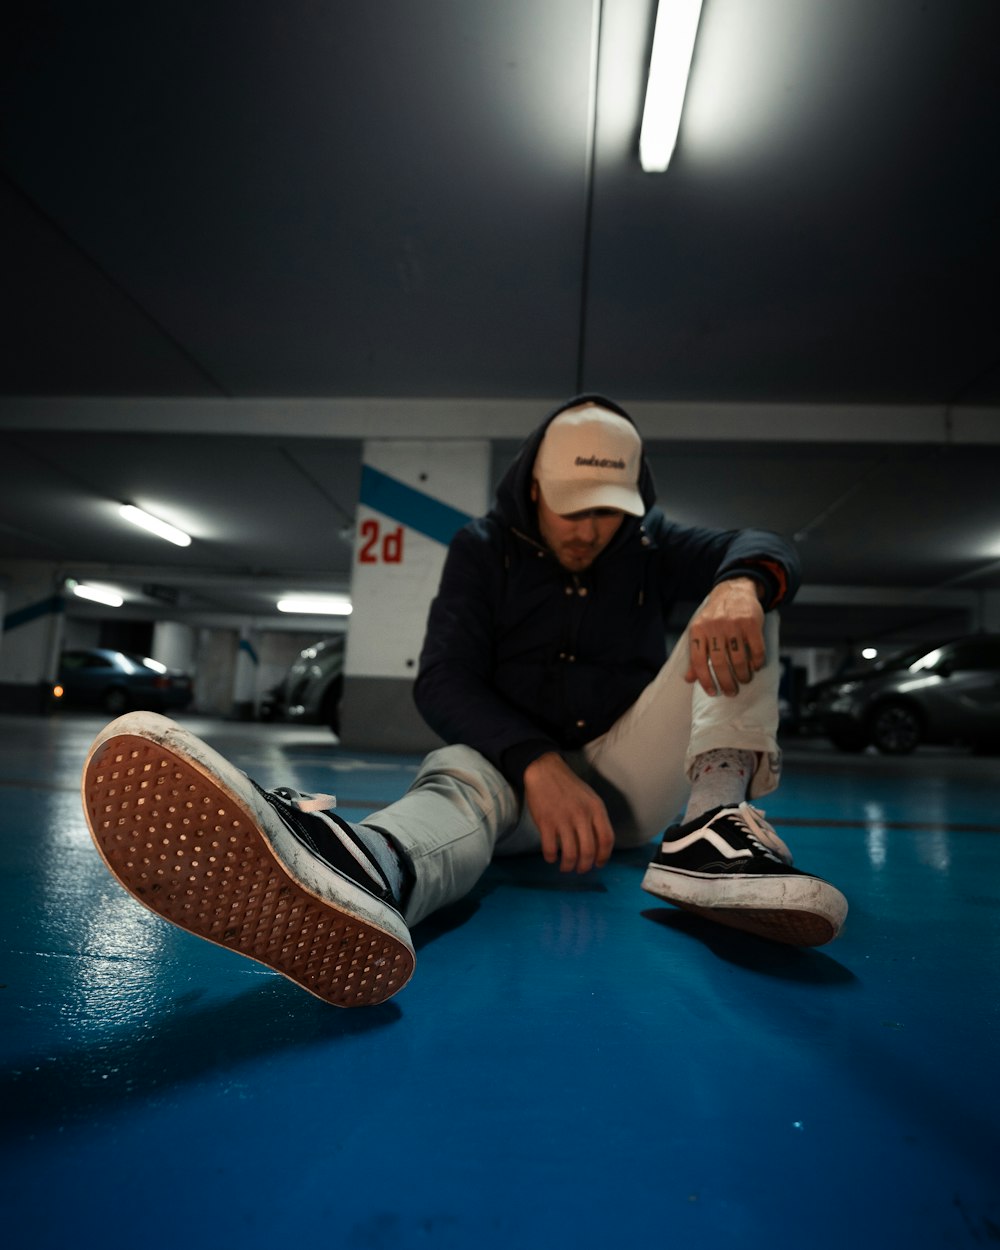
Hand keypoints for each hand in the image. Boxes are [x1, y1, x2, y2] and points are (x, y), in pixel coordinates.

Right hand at [522, 752, 613, 873]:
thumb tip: (599, 845)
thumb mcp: (590, 798)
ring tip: (566, 867)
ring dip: (568, 866)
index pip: (607, 839)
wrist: (545, 771)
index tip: (599, 864)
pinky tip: (551, 857)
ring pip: (570, 854)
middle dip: (585, 866)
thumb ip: (596, 819)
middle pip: (589, 850)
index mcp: (596, 809)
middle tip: (581, 869)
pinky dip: (551, 858)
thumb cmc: (569, 787)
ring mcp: (563, 819)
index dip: (604, 856)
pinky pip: (550, 849)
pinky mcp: (545, 822)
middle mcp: (581, 815)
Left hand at [684, 578, 765, 696]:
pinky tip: (756, 667)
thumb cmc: (714, 617)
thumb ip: (695, 655)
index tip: (712, 692)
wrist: (734, 591)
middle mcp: (714, 627)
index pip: (698, 661)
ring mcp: (733, 624)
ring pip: (739, 659)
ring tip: (744, 680)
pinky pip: (756, 649)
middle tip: (731, 692)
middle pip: (719, 663)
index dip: (705, 680)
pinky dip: (757, 662)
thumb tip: (689, 679)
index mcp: (698, 631)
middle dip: (726, 682)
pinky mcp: (751, 622)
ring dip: (743, 675)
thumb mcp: (700, 631)